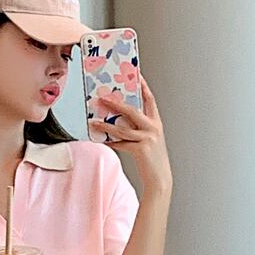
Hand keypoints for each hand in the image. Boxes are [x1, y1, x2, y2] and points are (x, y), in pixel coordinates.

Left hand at [95, 71, 171, 192]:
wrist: (160, 179)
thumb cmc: (152, 159)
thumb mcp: (149, 140)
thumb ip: (137, 128)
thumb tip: (117, 120)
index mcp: (156, 123)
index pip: (149, 99)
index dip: (143, 86)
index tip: (135, 75)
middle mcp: (153, 128)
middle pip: (132, 110)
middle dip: (116, 103)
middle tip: (102, 97)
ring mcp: (148, 138)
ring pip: (123, 128)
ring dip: (106, 124)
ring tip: (94, 121)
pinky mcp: (141, 149)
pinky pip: (121, 144)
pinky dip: (109, 142)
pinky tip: (100, 139)